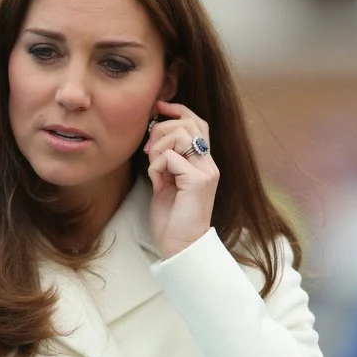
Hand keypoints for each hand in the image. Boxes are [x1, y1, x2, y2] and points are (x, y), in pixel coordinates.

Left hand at [145, 100, 219, 257]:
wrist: (181, 247)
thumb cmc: (172, 220)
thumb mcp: (167, 183)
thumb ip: (167, 160)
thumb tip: (154, 137)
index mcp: (204, 163)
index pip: (198, 123)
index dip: (178, 110)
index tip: (158, 109)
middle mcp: (209, 164)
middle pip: (189, 123)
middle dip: (161, 130)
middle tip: (148, 151)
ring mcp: (206, 172)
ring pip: (180, 135)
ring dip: (158, 148)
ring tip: (154, 171)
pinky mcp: (197, 181)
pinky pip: (170, 157)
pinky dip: (156, 167)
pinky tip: (157, 185)